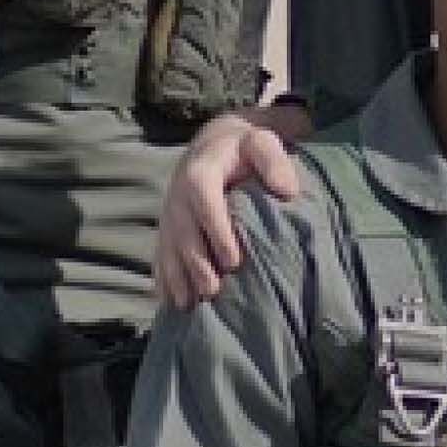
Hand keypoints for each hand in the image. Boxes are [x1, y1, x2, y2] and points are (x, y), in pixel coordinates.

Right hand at [151, 106, 314, 308]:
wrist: (216, 142)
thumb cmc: (245, 148)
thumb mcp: (262, 143)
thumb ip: (273, 161)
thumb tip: (287, 191)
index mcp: (201, 171)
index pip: (204, 199)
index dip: (215, 229)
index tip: (233, 260)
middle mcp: (178, 192)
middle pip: (183, 230)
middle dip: (195, 262)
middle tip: (212, 291)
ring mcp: (170, 211)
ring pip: (168, 245)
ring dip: (176, 275)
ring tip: (189, 304)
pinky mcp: (167, 225)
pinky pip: (160, 252)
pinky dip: (163, 277)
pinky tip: (169, 301)